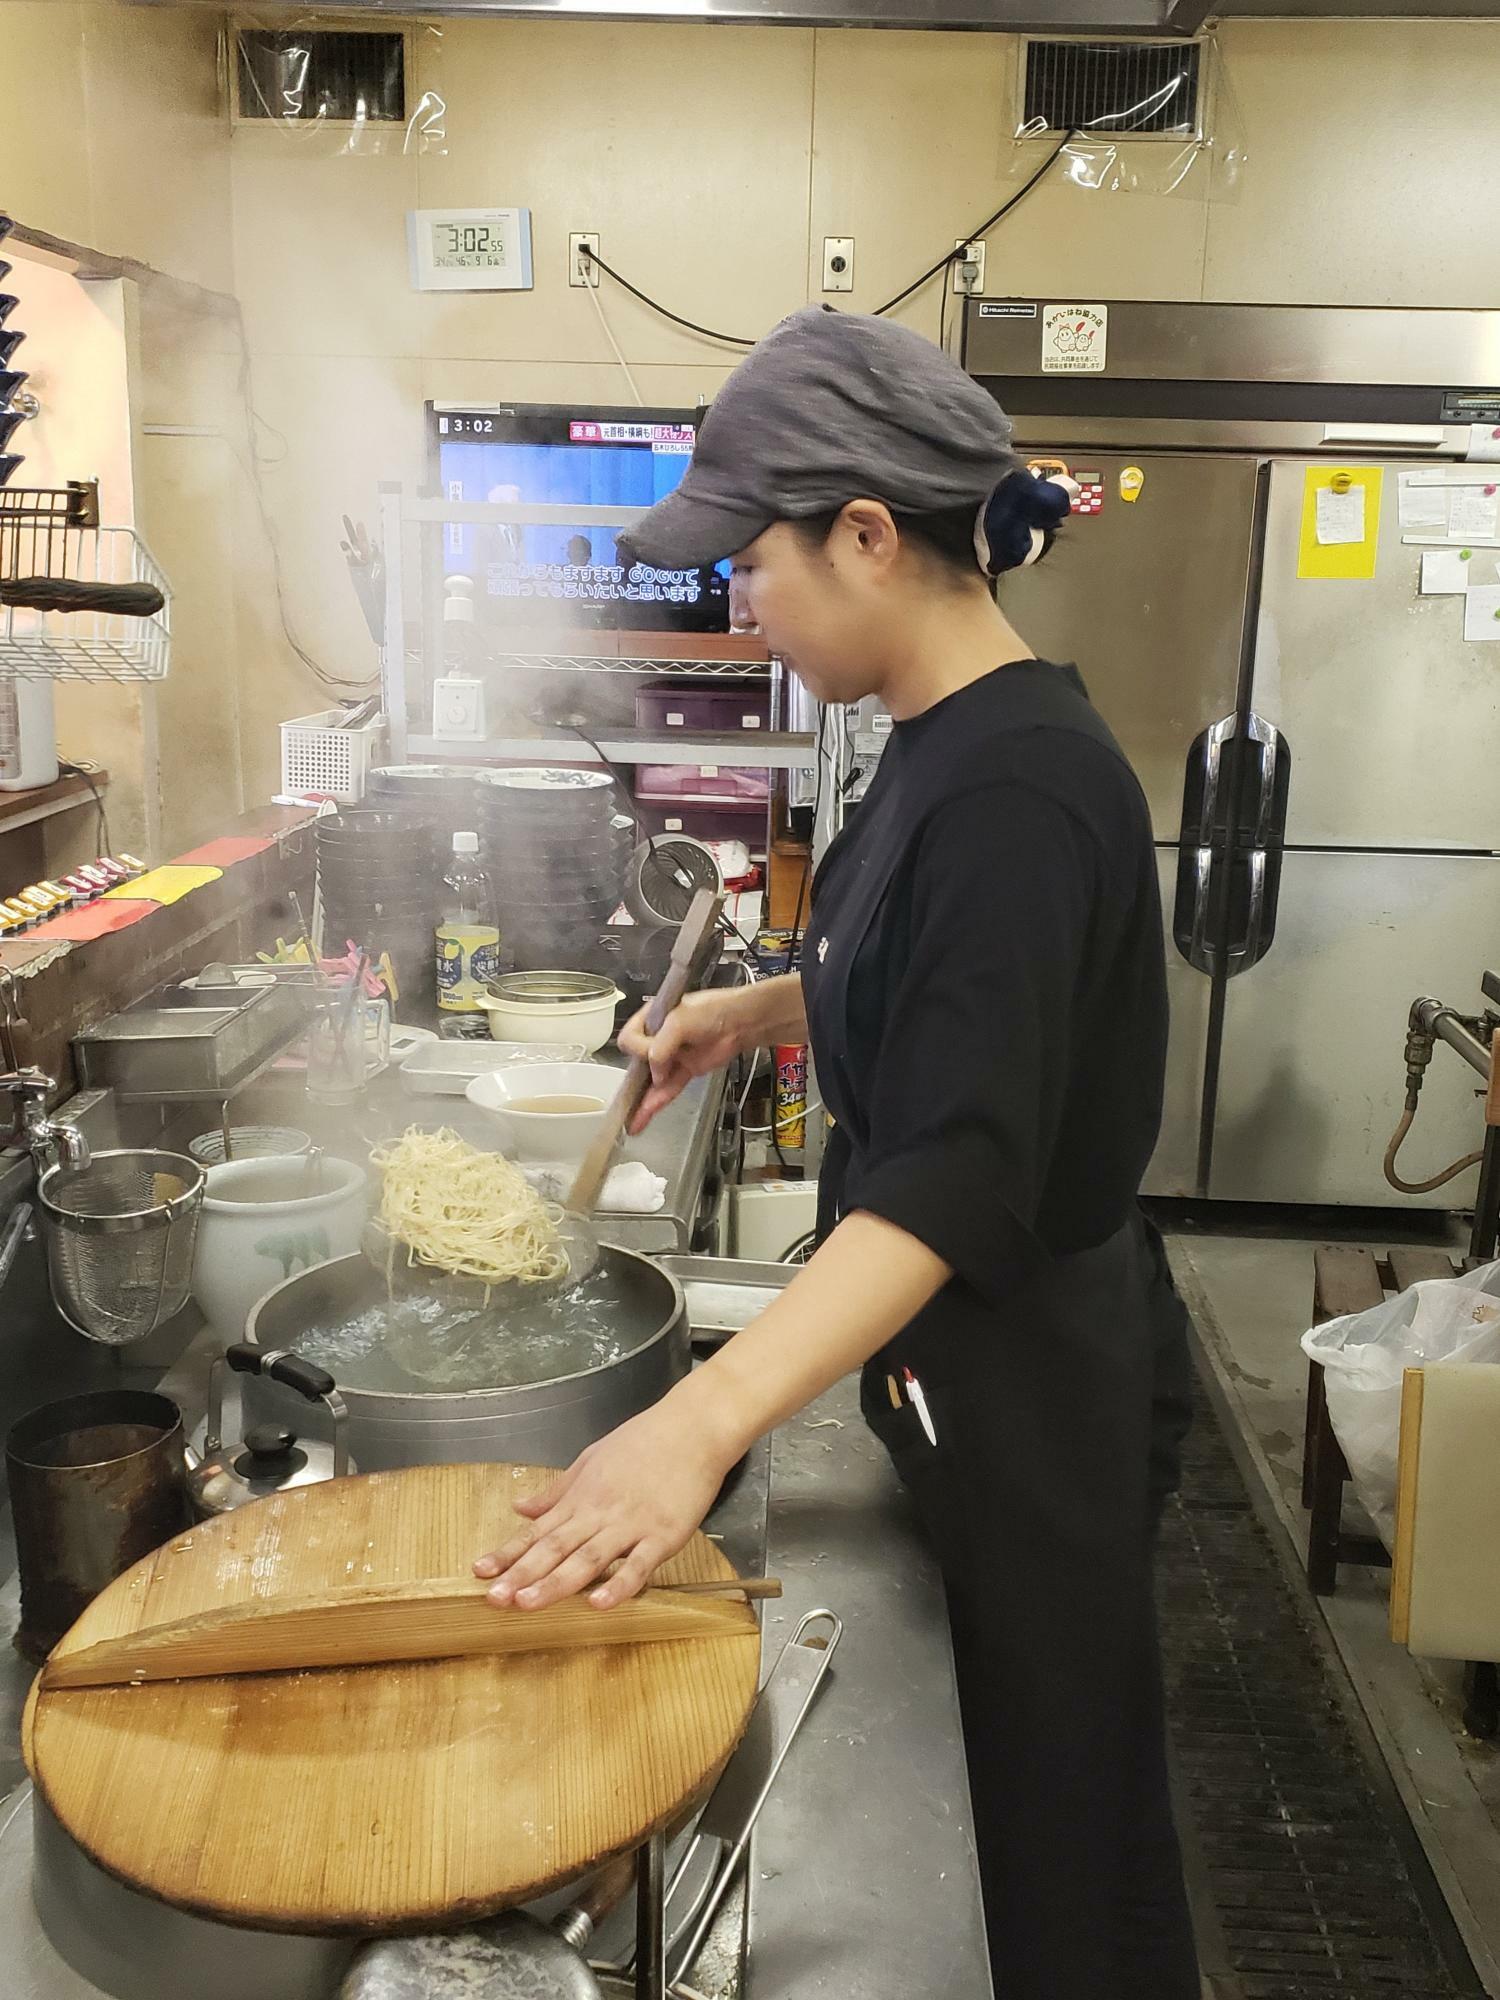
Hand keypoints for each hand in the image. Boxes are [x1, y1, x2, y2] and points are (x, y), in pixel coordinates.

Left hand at [473, 1396, 732, 1610]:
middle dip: (522, 1575)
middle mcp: (599, 1513)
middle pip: (555, 1548)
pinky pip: (638, 1565)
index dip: (508, 1553)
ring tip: (528, 1603)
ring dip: (556, 1583)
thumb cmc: (643, 1441)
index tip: (479, 1573)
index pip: (538, 1531)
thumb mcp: (591, 1458)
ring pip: (588, 1559)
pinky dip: (618, 1585)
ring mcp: (630, 1525)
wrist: (692, 1428)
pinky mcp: (663, 1535)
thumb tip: (520, 1507)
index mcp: (581, 1497)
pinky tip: (599, 1603)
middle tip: (494, 1599)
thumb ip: (557, 1490)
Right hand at [618, 988, 747, 1132]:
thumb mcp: (680, 1020)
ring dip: (641, 1100)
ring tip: (630, 1119)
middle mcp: (658, 1038)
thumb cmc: (711, 1010)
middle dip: (634, 1081)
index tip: (649, 1053)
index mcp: (652, 1019)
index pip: (630, 1038)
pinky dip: (657, 1101)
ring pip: (652, 1081)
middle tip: (630, 1099)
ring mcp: (672, 1056)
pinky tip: (645, 1115)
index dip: (638, 1048)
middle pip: (638, 1062)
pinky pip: (668, 1089)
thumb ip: (661, 1044)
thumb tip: (654, 1071)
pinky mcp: (685, 1070)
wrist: (740, 1022)